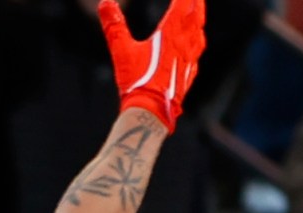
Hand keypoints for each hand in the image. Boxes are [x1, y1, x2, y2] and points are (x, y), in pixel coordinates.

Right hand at [98, 0, 204, 130]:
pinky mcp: (188, 75)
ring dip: (198, 20)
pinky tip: (194, 47)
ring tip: (197, 14)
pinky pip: (196, 53)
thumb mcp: (121, 51)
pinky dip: (196, 42)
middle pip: (195, 16)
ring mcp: (189, 60)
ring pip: (199, 34)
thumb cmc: (137, 81)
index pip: (183, 5)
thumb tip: (104, 3)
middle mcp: (185, 44)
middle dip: (196, 3)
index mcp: (171, 34)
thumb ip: (114, 26)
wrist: (151, 112)